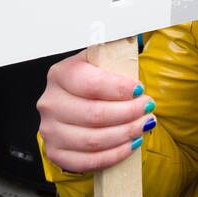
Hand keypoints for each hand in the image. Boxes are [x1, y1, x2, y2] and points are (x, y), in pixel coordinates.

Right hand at [36, 50, 156, 173]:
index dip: (118, 89)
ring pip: (92, 139)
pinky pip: (87, 161)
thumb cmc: (95, 81)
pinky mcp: (56, 152)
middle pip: (94, 114)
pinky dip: (113, 155)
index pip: (90, 83)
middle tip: (147, 108)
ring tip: (143, 125)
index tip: (140, 89)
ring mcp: (50, 130)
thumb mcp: (102, 62)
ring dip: (125, 134)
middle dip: (128, 112)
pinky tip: (130, 144)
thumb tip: (137, 35)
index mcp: (60, 74)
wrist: (79, 104)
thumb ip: (115, 52)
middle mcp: (50, 102)